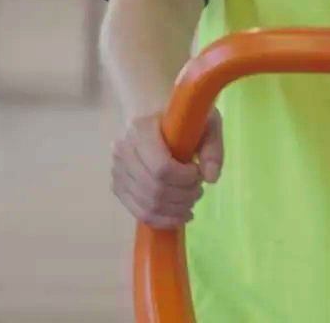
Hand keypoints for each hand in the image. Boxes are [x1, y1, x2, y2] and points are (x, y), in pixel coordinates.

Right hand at [111, 110, 223, 229]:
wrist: (149, 110)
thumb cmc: (179, 116)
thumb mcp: (205, 121)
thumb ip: (212, 148)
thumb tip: (210, 178)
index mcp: (140, 129)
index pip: (161, 168)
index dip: (185, 179)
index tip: (197, 172)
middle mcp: (122, 149)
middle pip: (154, 190)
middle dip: (183, 197)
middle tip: (198, 190)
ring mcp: (117, 169)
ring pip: (146, 205)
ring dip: (175, 211)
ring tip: (190, 202)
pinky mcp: (117, 185)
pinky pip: (138, 212)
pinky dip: (161, 220)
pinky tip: (178, 216)